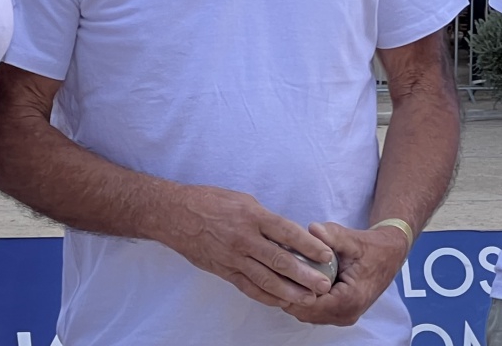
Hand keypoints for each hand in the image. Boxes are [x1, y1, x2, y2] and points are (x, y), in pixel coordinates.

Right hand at [162, 184, 334, 308]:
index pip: (287, 232)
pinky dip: (266, 296)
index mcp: (252, 216)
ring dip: (289, 291)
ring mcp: (233, 257)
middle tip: (324, 284)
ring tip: (308, 299)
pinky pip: (249, 287)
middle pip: (280, 260)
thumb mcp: (243, 201)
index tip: (326, 255)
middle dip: (305, 275)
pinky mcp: (224, 271)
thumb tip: (289, 235)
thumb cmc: (211, 202)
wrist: (176, 214)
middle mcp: (244, 238)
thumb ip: (266, 219)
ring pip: (266, 279)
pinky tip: (281, 301)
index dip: (309, 245)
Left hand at [283, 221, 407, 326]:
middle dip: (288, 293)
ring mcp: (344, 316)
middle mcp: (347, 313)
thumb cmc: (373, 249)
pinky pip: (315, 311)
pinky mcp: (341, 312)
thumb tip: (312, 229)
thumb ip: (332, 235)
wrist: (390, 256)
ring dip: (295, 297)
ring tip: (281, 275)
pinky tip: (294, 280)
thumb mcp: (353, 239)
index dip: (291, 289)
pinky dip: (303, 298)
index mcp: (350, 299)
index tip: (277, 272)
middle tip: (274, 272)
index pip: (311, 304)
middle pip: (306, 312)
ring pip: (308, 314)